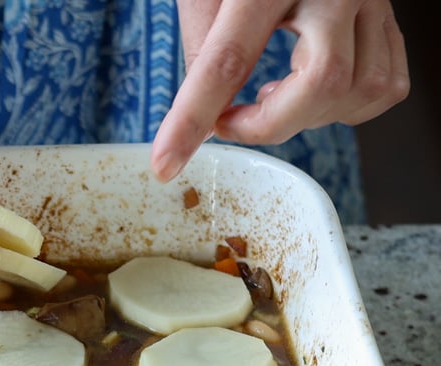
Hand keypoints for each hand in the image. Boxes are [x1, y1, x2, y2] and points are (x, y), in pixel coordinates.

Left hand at [151, 0, 408, 180]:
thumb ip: (203, 46)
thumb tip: (202, 119)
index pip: (227, 61)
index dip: (192, 119)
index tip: (166, 163)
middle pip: (322, 82)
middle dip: (270, 125)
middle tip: (232, 121)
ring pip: (360, 89)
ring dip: (309, 118)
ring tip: (271, 98)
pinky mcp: (388, 14)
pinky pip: (385, 84)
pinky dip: (345, 108)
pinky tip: (307, 92)